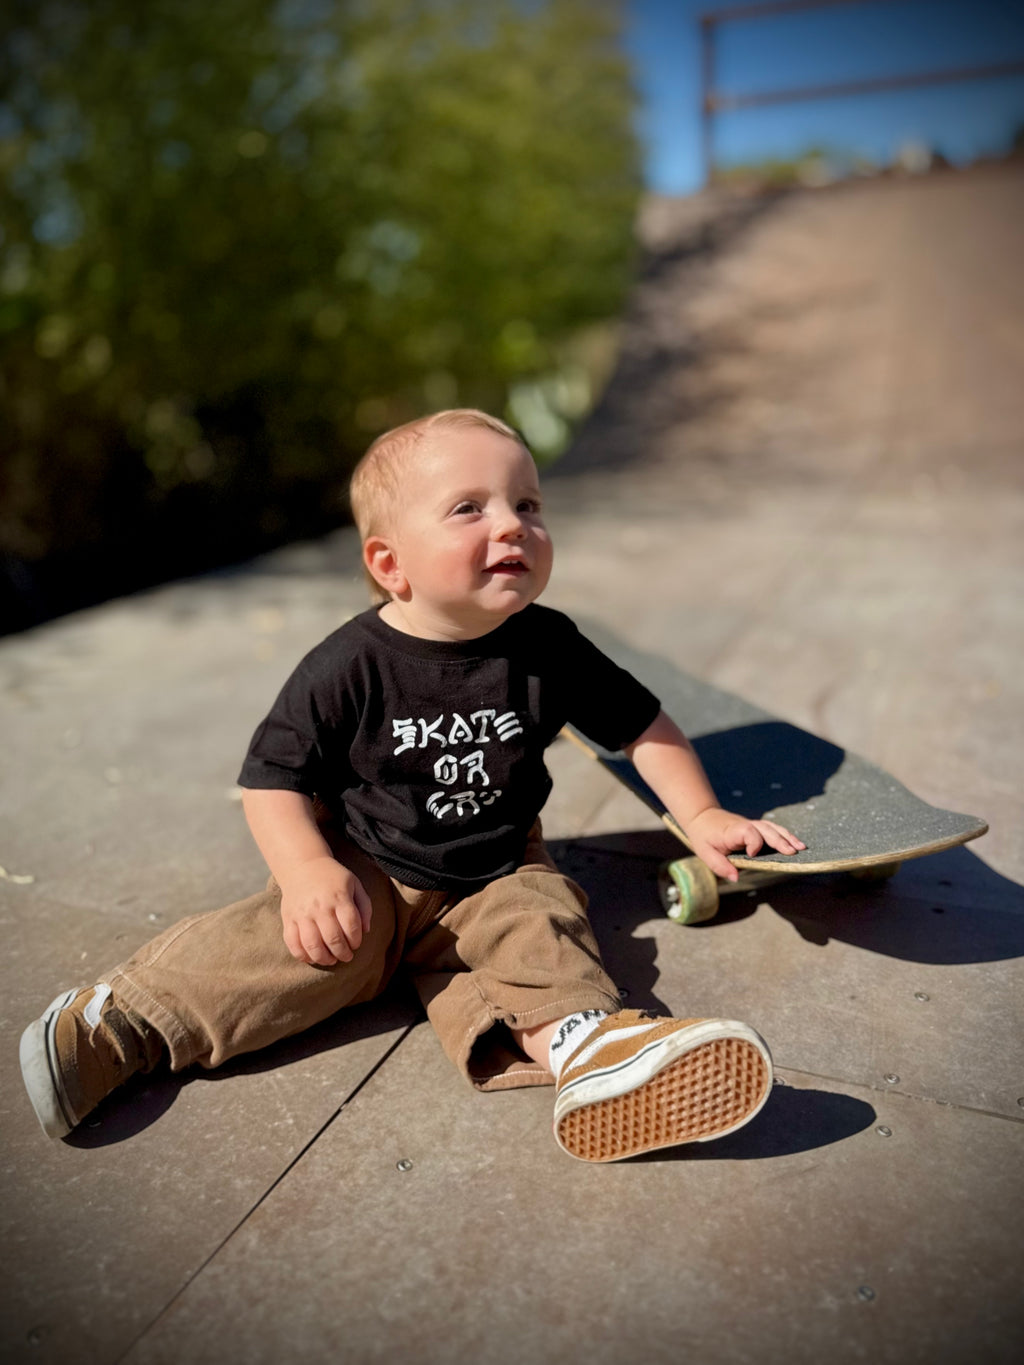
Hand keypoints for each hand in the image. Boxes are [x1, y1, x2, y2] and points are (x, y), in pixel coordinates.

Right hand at [279, 857, 372, 964]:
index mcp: (339, 897)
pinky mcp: (288, 918)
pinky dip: (302, 955)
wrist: (303, 865)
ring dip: (324, 958)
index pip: (351, 926)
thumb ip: (365, 906)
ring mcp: (302, 914)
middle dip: (343, 953)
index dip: (356, 940)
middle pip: (333, 938)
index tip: (356, 944)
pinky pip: (292, 943)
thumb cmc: (333, 877)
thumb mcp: (354, 884)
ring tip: (331, 960)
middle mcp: (320, 906)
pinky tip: (312, 958)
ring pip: (312, 945)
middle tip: (347, 957)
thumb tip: (366, 931)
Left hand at [684, 808, 805, 882]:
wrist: (703, 817)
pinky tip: (796, 843)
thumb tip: (736, 878)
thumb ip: (720, 866)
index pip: (748, 832)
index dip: (753, 842)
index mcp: (733, 831)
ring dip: (787, 837)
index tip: (752, 855)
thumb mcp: (706, 854)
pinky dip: (785, 835)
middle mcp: (746, 825)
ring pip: (773, 828)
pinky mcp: (757, 827)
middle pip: (766, 829)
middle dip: (779, 840)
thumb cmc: (705, 837)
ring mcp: (753, 824)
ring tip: (801, 848)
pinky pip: (773, 829)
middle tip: (792, 852)